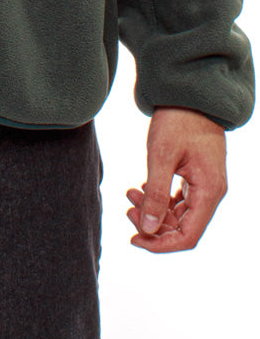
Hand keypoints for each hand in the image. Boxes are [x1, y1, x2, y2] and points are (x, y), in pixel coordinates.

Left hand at [125, 106, 226, 252]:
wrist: (189, 93)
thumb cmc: (177, 120)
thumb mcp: (161, 155)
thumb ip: (156, 194)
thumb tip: (146, 229)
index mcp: (208, 191)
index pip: (188, 237)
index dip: (161, 245)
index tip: (134, 239)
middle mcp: (211, 192)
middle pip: (182, 228)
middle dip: (153, 224)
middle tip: (128, 208)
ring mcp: (205, 184)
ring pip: (179, 214)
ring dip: (154, 210)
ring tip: (130, 193)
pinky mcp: (197, 176)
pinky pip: (179, 199)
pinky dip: (160, 198)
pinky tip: (143, 187)